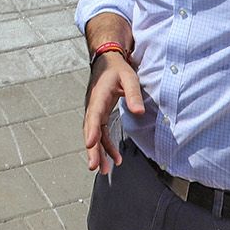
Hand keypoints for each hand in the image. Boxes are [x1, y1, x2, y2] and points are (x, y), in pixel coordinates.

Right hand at [83, 51, 143, 173]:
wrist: (107, 60)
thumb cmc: (117, 68)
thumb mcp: (129, 77)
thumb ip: (133, 94)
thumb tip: (139, 112)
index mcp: (98, 96)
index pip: (94, 115)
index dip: (91, 130)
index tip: (90, 143)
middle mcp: (93, 106)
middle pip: (90, 130)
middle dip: (92, 149)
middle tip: (95, 166)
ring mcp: (95, 111)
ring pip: (94, 135)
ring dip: (98, 152)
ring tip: (104, 170)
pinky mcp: (100, 114)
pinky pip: (100, 133)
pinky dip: (105, 146)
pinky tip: (114, 158)